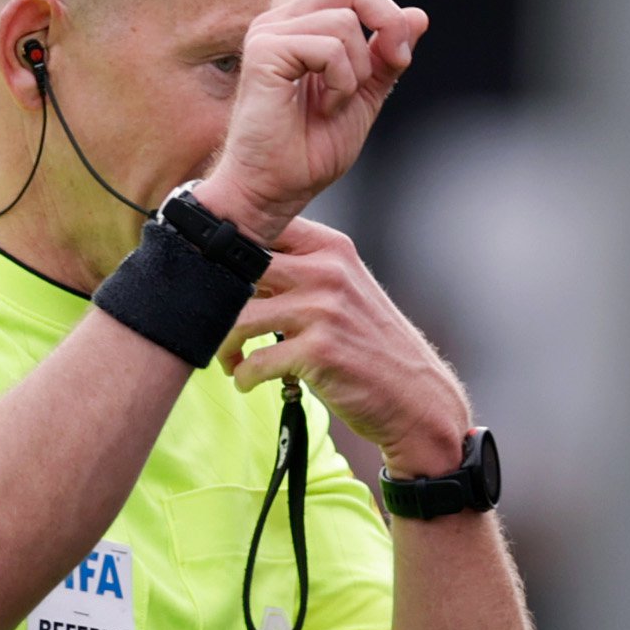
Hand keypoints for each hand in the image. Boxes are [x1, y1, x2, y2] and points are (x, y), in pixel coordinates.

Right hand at [206, 0, 428, 236]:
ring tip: (335, 101)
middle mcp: (279, 20)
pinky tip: (322, 102)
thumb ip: (386, 57)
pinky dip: (345, 80)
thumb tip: (416, 16)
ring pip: (349, 21)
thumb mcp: (364, 98)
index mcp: (299, 27)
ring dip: (361, 69)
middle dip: (386, 22)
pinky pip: (333, 45)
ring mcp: (269, 31)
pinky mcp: (266, 49)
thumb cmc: (310, 149)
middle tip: (391, 63)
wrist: (276, 188)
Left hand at [225, 221, 475, 470]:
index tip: (213, 277)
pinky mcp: (320, 352)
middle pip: (239, 269)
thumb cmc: (374, 349)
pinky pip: (255, 361)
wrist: (418, 399)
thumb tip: (234, 267)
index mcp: (333, 249)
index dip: (226, 251)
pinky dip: (243, 375)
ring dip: (224, 345)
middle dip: (214, 300)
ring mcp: (325, 311)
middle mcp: (329, 272)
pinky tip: (247, 381)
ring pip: (238, 318)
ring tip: (230, 359)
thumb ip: (302, 272)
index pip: (264, 230)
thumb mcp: (346, 293)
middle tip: (211, 323)